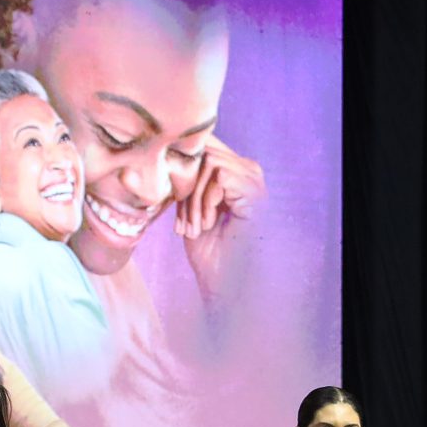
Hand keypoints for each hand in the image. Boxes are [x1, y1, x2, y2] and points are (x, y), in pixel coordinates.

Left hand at [177, 135, 265, 296]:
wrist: (224, 281)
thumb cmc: (207, 249)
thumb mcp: (191, 204)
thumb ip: (190, 175)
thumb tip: (170, 146)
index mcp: (235, 171)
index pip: (206, 145)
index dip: (185, 173)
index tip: (180, 211)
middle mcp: (249, 171)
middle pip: (205, 151)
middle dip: (188, 188)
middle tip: (189, 224)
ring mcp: (255, 180)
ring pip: (209, 162)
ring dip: (195, 199)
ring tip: (198, 227)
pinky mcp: (255, 191)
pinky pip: (218, 175)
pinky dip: (205, 201)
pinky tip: (209, 224)